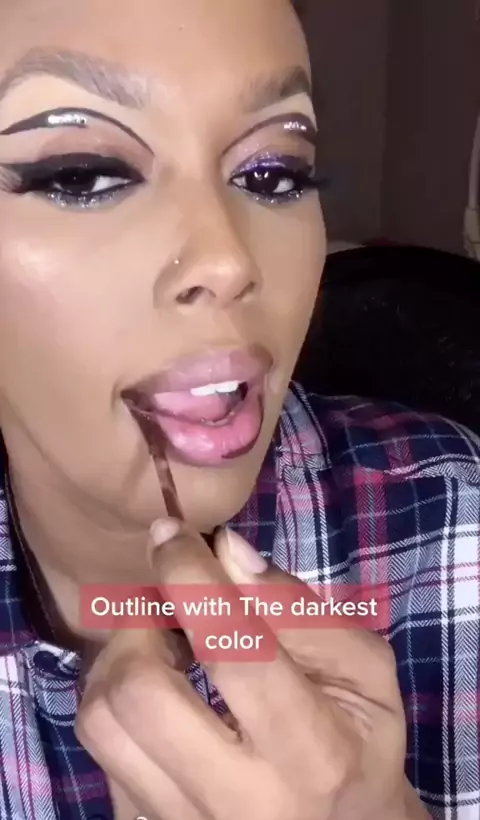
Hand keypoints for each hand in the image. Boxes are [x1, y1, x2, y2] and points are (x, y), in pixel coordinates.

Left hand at [76, 521, 429, 819]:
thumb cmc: (359, 741)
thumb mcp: (364, 669)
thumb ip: (298, 608)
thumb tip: (226, 550)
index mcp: (312, 753)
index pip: (233, 650)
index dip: (190, 578)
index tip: (170, 533)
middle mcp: (238, 801)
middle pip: (141, 692)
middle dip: (140, 622)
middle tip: (164, 602)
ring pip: (102, 723)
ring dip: (119, 658)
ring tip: (159, 643)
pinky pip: (100, 752)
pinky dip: (118, 700)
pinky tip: (158, 692)